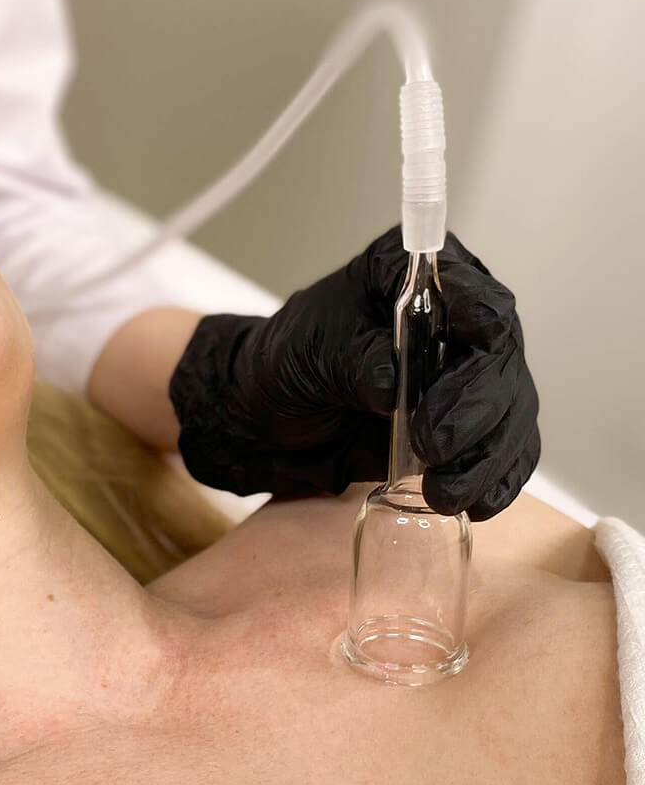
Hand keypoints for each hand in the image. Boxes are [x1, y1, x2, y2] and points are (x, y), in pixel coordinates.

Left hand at [168, 224, 540, 520]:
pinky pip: (505, 454)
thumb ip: (354, 359)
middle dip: (475, 408)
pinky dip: (495, 481)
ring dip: (485, 458)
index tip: (458, 358)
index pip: (472, 295)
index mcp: (416, 281)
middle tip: (433, 445)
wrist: (271, 415)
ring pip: (512, 414)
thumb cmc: (288, 362)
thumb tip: (393, 384)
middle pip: (501, 360)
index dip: (476, 322)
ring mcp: (470, 378)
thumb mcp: (309, 351)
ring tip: (443, 492)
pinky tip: (474, 503)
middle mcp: (457, 323)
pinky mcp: (472, 429)